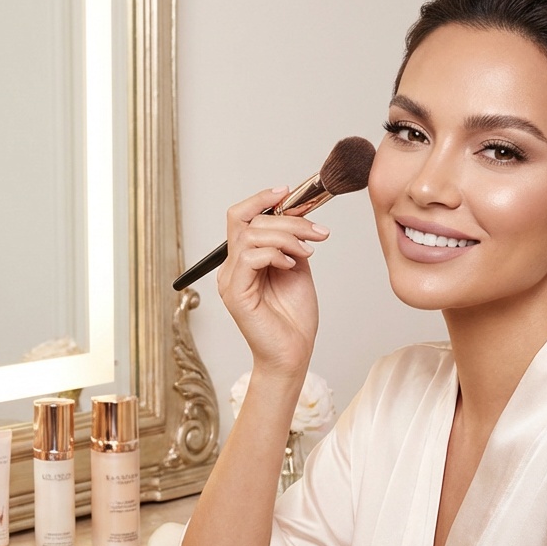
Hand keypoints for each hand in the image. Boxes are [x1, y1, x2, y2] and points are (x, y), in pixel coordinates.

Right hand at [217, 187, 329, 375]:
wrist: (294, 354)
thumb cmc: (294, 319)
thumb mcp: (297, 268)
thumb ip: (290, 243)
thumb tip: (298, 217)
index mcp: (243, 260)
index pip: (241, 217)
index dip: (261, 198)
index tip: (287, 191)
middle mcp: (232, 268)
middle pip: (246, 220)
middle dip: (287, 219)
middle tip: (316, 231)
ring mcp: (230, 280)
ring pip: (249, 235)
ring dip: (285, 236)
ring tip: (306, 251)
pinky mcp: (235, 294)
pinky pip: (249, 257)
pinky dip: (274, 254)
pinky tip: (291, 264)